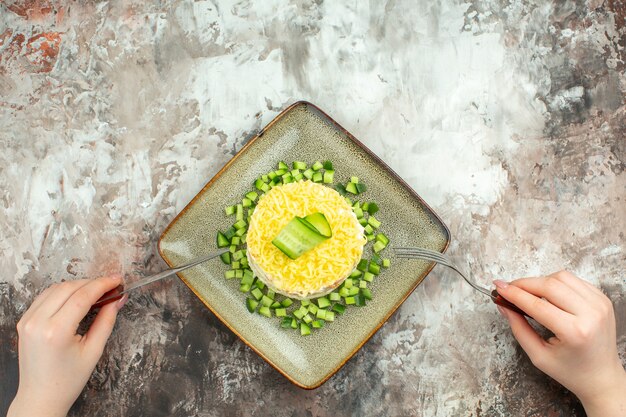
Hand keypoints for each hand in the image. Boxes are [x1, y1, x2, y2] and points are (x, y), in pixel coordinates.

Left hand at [8, 275, 126, 416]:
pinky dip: (62, 292)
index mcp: (56, 332)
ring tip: (95, 291)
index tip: (117, 280)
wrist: (41, 396)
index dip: (102, 284)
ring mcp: (27, 321)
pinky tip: (76, 297)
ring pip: (56, 288)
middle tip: (110, 286)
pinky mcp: (24, 321)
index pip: (82, 296)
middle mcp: (38, 322)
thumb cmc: (67, 380)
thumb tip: (117, 299)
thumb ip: (106, 320)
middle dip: (92, 283)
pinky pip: (45, 296)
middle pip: (69, 288)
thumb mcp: (94, 351)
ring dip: (77, 285)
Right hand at [494, 271, 625, 416]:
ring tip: (528, 293)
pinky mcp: (603, 299)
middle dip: (523, 284)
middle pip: (549, 284)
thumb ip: (518, 328)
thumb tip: (503, 305)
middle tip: (508, 289)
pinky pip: (574, 280)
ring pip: (561, 277)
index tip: (498, 288)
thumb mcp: (538, 355)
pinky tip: (547, 294)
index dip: (513, 293)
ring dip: (540, 281)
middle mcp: (591, 314)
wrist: (602, 377)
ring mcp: (600, 304)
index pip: (536, 304)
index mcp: (575, 332)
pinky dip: (556, 283)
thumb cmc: (571, 371)